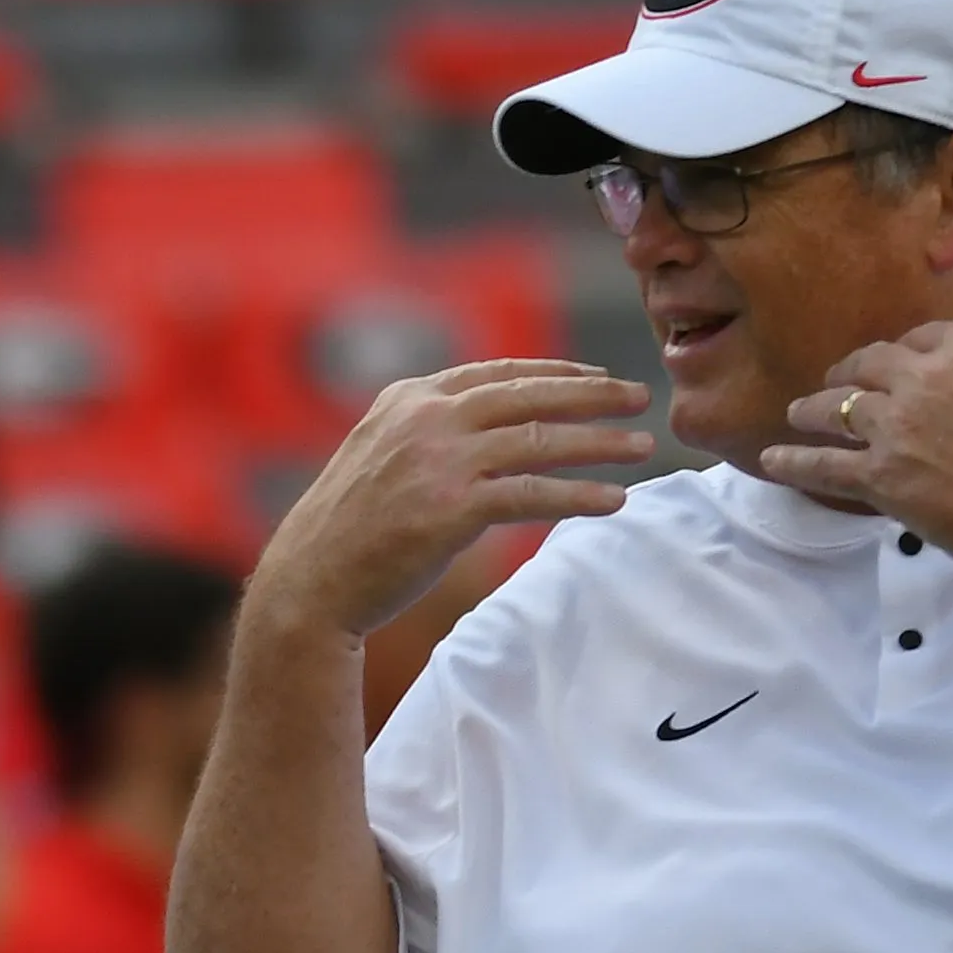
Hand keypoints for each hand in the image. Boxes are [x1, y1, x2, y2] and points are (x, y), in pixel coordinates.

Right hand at [258, 360, 652, 637]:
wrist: (311, 580)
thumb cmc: (346, 528)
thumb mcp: (379, 454)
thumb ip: (427, 432)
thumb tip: (483, 429)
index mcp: (409, 398)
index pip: (496, 373)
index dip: (555, 373)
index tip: (596, 378)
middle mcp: (427, 418)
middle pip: (529, 394)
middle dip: (592, 393)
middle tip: (639, 396)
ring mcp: (440, 462)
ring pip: (539, 440)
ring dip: (599, 442)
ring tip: (642, 446)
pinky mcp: (453, 509)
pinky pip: (533, 495)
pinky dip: (579, 496)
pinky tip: (612, 500)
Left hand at [761, 318, 952, 588]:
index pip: (919, 338)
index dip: (902, 351)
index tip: (892, 363)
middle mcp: (925, 380)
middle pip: (867, 365)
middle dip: (848, 373)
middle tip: (835, 384)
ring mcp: (898, 428)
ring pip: (837, 408)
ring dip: (811, 411)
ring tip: (796, 415)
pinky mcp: (881, 476)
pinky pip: (823, 465)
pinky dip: (792, 462)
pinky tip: (771, 461)